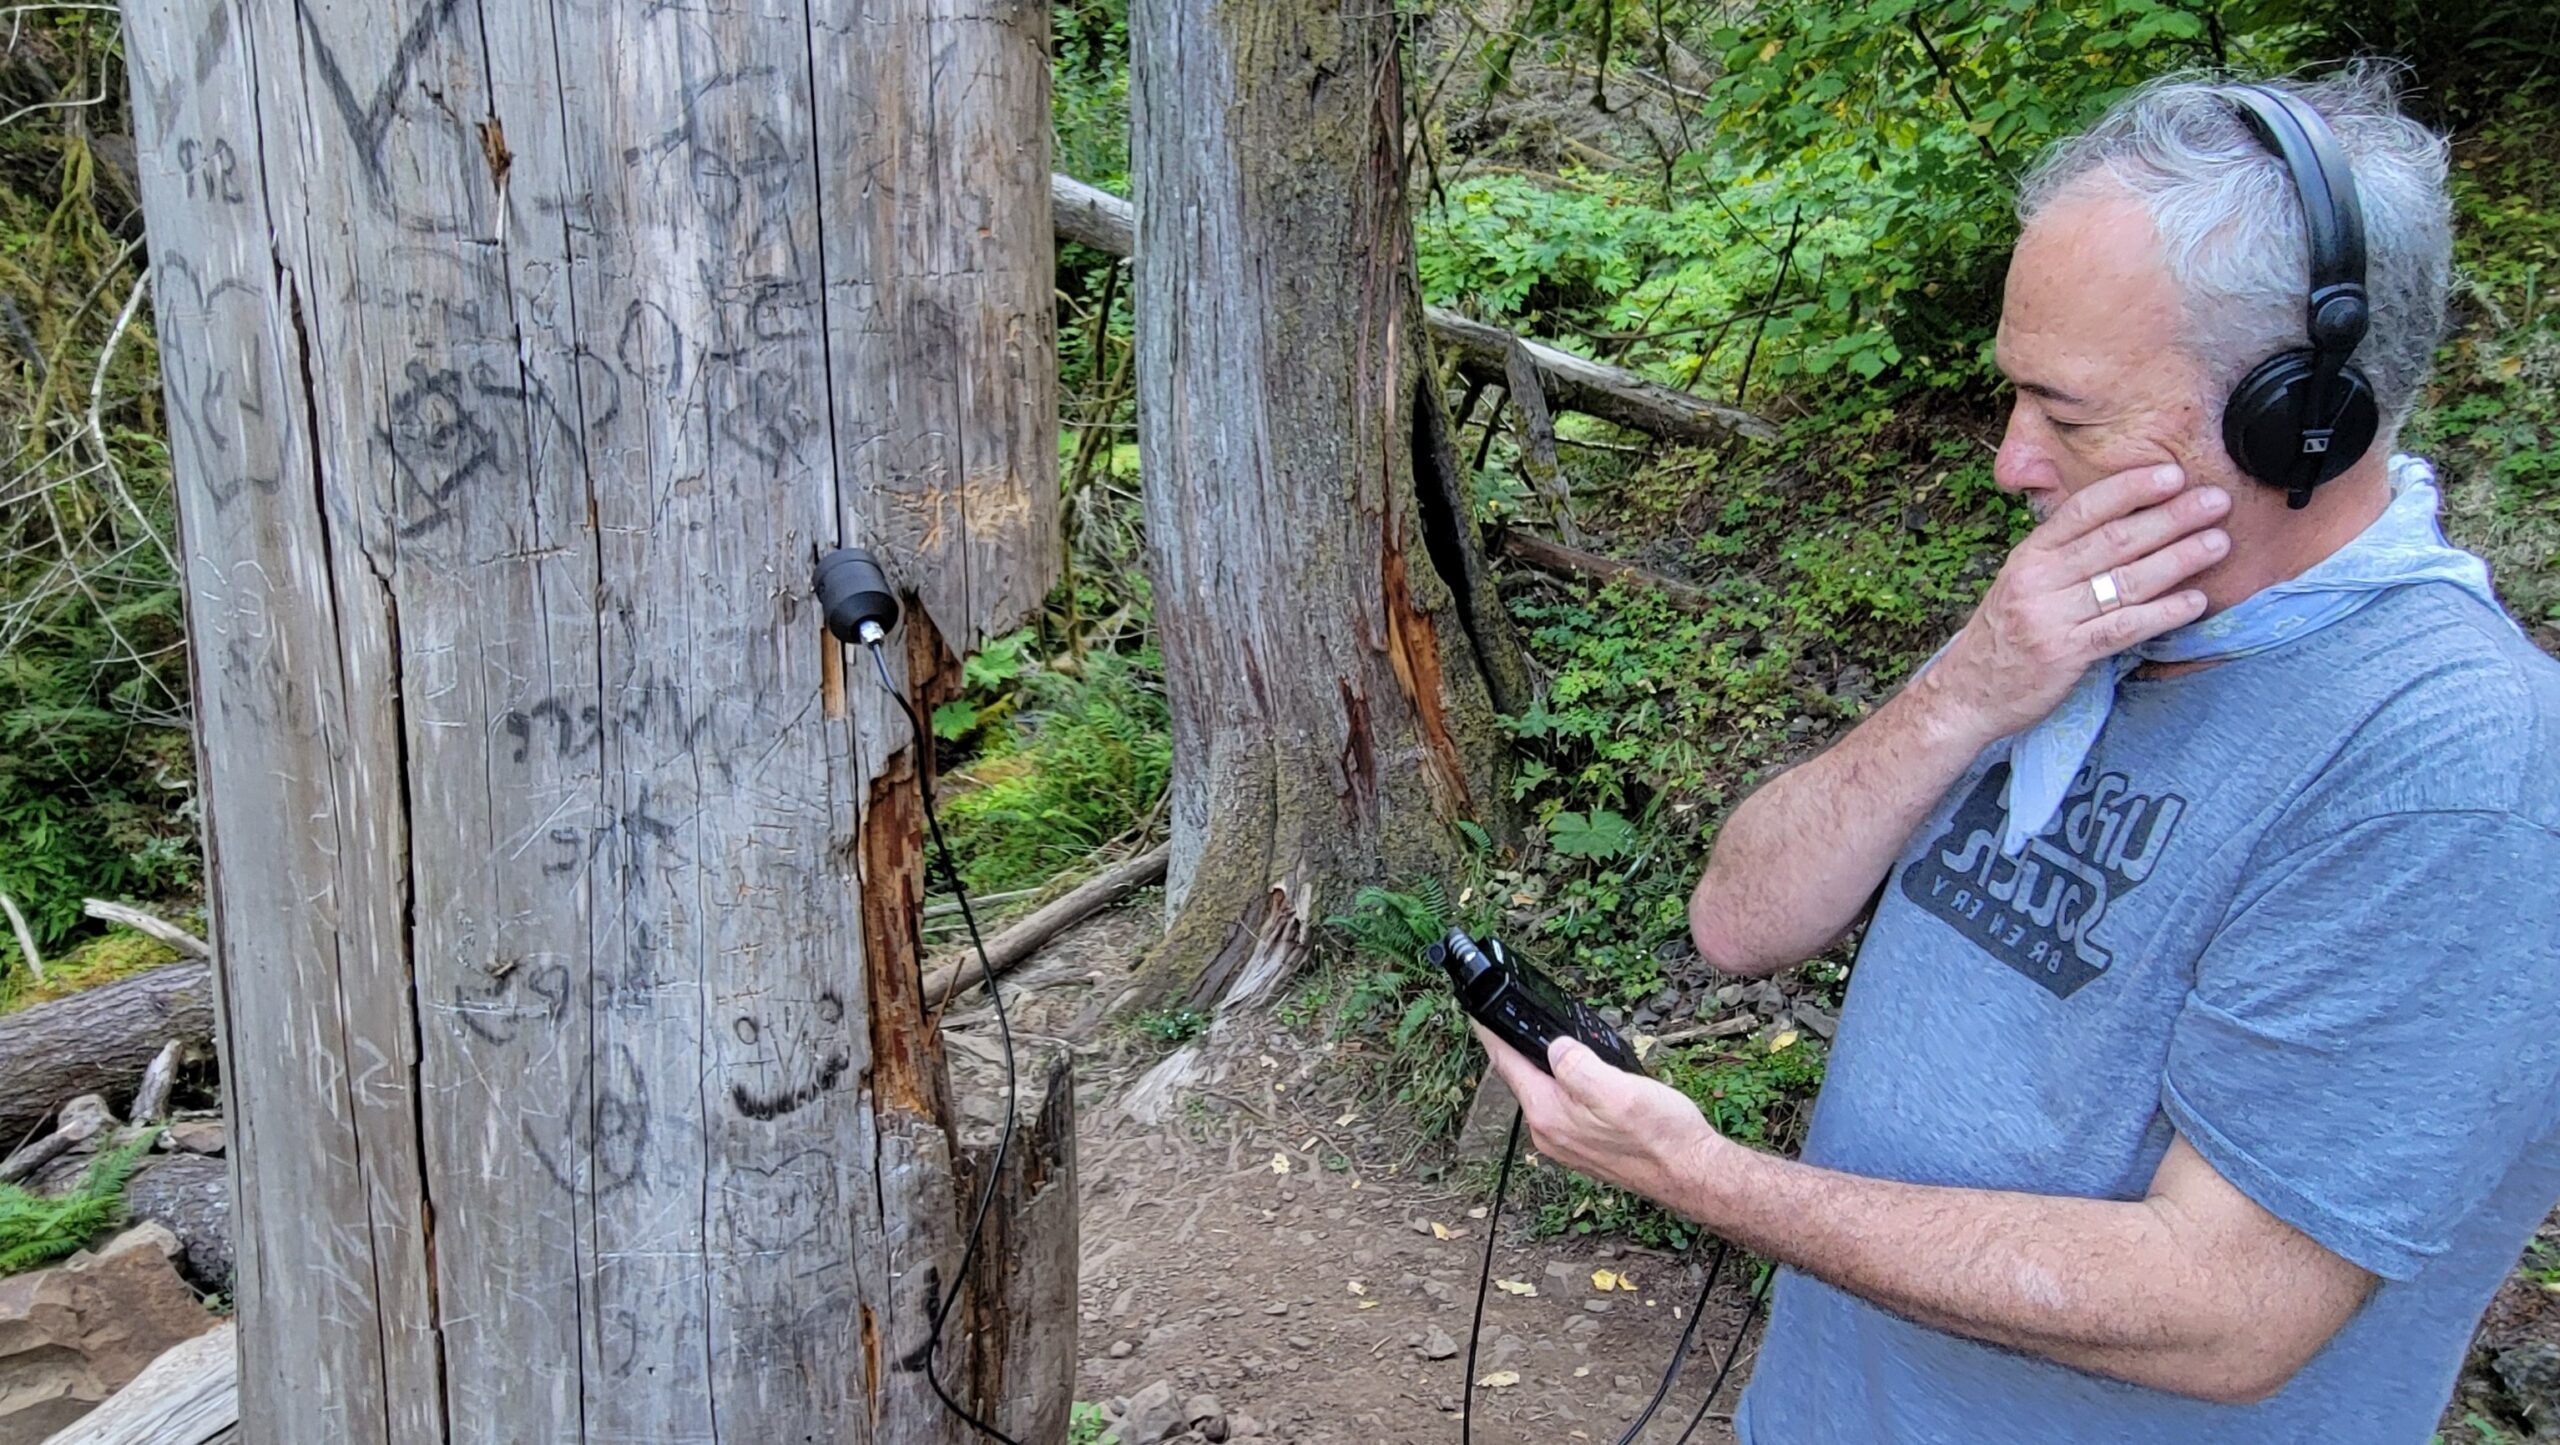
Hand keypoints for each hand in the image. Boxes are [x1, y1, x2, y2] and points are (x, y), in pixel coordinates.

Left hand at [1472, 1023, 1727, 1209]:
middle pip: (1522, 1079)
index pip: (1507, 1065)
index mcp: (1549, 1114)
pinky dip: (1561, 1086)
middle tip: (1509, 1019)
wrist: (1691, 1173)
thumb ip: (1576, 1065)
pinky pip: (1561, 1107)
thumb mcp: (1616, 1088)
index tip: (1475, 1012)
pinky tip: (1575, 1075)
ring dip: (1541, 1067)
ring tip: (1540, 1042)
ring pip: (1543, 1093)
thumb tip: (1554, 1046)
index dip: (1491, 1034)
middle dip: (1516, 1049)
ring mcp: (1566, 1143)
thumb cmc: (1660, 1134)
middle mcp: (1549, 1132)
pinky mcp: (1584, 1147)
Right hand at [1921, 462, 2227, 746]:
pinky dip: (2162, 613)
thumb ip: (2064, 556)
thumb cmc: (2004, 636)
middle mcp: (2038, 580)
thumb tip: (2124, 522)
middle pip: (2114, 540)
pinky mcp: (2065, 655)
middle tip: (2215, 501)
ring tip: (2218, 543)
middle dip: (2171, 517)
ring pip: (2125, 581)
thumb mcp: (2022, 583)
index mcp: (2029, 555)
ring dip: (2179, 559)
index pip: (2083, 509)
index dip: (2130, 488)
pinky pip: (2123, 628)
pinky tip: (2195, 602)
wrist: (1965, 695)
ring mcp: (2051, 617)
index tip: (2172, 474)